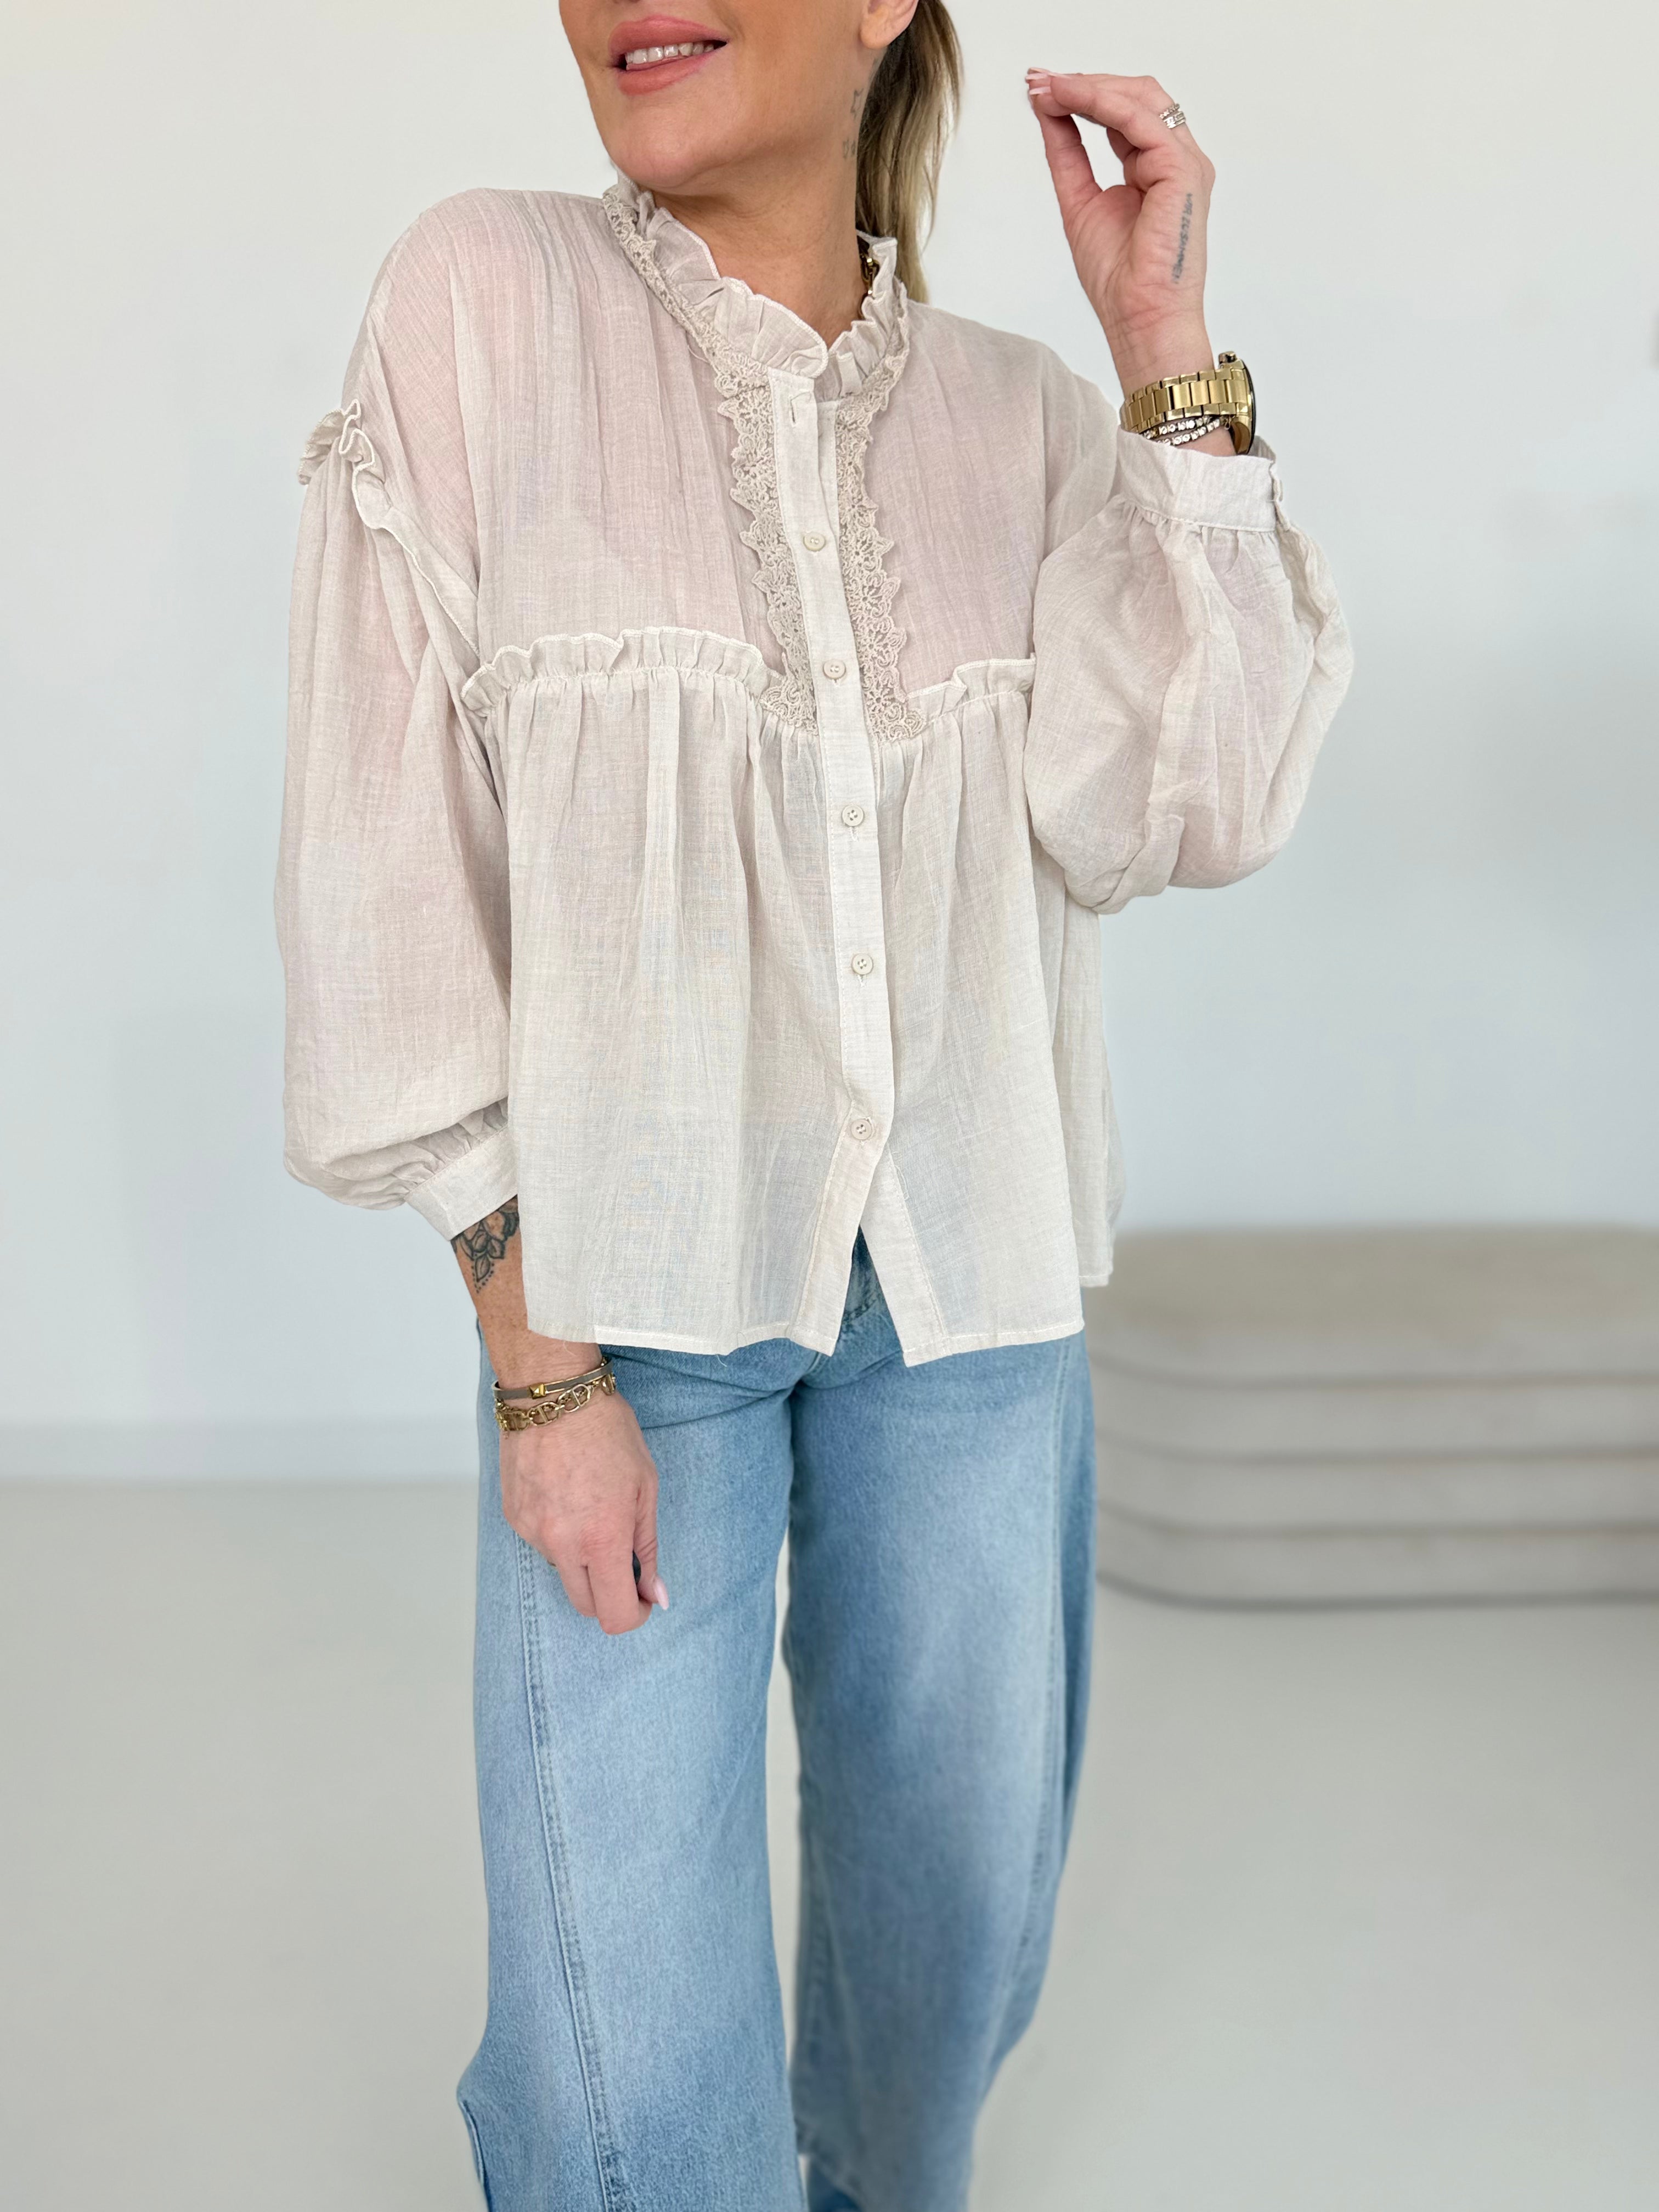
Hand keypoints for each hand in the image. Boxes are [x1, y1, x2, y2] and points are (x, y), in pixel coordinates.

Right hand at [500, 1387, 667, 1634]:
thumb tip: (656, 1595)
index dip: (634, 1614)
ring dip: (581, 1558)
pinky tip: (565, 1494)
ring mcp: (533, 1533)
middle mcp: (562, 1545)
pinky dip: (558, 1532)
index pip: (615, 1614)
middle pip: (585, 1605)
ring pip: (562, 1571)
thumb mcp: (646, 1487)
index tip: (644, 1596)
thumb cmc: (608, 1432)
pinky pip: (540, 1543)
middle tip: (623, 1559)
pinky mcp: (514, 1517)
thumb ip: (648, 1547)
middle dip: (609, 1593)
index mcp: (602, 1539)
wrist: (553, 1395)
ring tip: (590, 1507)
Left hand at [1026, 69, 1218, 402]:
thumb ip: (1067, 152)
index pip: (1124, 112)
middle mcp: (1175, 160)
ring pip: (1141, 99)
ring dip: (1089, 87)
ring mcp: (1184, 163)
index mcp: (1156, 168)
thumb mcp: (1078, 200)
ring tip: (1048, 87)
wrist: (1140, 322)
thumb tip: (1047, 110)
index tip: (1039, 89)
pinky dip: (1101, 104)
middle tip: (1039, 81)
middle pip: (1137, 95)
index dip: (1083, 94)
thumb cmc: (1119, 281)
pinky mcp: (1182, 171)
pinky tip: (1069, 100)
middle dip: (1085, 82)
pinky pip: (1140, 120)